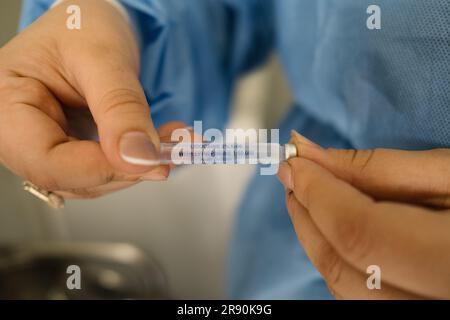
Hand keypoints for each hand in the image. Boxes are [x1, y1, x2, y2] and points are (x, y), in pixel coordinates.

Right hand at [0, 0, 170, 198]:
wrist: (93, 22)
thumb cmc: (83, 26)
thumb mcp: (103, 58)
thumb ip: (120, 108)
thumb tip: (138, 157)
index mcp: (7, 104)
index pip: (44, 160)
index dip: (98, 169)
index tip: (145, 160)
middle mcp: (20, 133)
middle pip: (69, 178)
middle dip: (126, 170)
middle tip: (170, 152)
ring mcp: (48, 144)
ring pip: (93, 181)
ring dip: (138, 167)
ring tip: (174, 140)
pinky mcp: (73, 149)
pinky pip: (106, 169)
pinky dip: (139, 161)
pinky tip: (163, 143)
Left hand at [277, 131, 449, 298]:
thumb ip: (377, 169)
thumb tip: (307, 155)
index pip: (361, 234)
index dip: (318, 194)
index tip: (293, 162)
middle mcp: (440, 304)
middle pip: (347, 271)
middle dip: (308, 219)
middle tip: (294, 178)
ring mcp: (425, 317)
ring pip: (348, 292)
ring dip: (318, 242)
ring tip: (310, 200)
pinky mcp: (413, 314)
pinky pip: (363, 298)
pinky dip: (340, 262)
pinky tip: (337, 230)